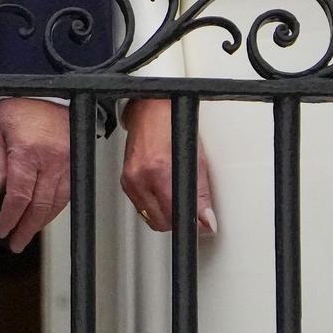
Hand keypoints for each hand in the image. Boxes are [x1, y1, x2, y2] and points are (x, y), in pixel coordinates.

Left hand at [0, 98, 72, 251]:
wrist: (51, 91)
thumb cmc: (21, 107)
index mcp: (28, 152)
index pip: (19, 196)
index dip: (9, 217)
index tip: (1, 229)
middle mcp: (51, 160)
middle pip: (40, 206)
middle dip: (25, 228)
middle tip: (14, 243)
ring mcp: (67, 163)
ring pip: (56, 204)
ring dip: (41, 224)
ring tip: (26, 236)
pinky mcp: (75, 163)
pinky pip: (66, 194)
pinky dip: (54, 210)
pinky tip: (43, 218)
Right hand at [118, 98, 216, 235]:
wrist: (149, 110)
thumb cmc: (172, 126)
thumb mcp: (195, 159)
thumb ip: (201, 193)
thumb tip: (207, 220)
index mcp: (160, 172)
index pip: (175, 214)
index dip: (190, 222)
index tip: (199, 222)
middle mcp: (141, 178)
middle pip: (161, 221)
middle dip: (177, 220)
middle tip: (189, 209)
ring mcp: (130, 180)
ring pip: (149, 217)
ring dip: (164, 214)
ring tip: (174, 198)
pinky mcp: (125, 181)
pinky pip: (140, 206)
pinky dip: (153, 205)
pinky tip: (161, 192)